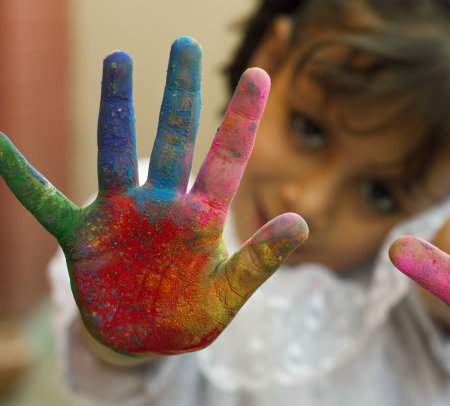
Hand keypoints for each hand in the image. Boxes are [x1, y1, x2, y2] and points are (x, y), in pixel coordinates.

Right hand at [0, 37, 307, 354]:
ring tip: (120, 61)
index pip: (227, 158)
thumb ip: (260, 261)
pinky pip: (44, 201)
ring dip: (114, 110)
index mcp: (200, 218)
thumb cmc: (191, 314)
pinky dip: (20, 177)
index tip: (259, 73)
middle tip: (185, 44)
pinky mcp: (82, 237)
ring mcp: (119, 216)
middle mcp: (161, 205)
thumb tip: (302, 221)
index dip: (243, 117)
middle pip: (171, 139)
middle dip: (179, 94)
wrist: (145, 339)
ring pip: (113, 153)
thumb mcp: (228, 292)